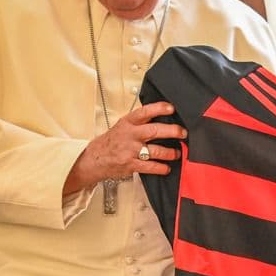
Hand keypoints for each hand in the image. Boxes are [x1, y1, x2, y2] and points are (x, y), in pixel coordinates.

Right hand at [63, 102, 185, 194]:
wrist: (93, 159)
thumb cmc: (110, 142)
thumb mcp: (122, 126)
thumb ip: (139, 122)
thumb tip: (162, 117)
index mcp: (128, 123)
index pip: (144, 112)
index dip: (159, 109)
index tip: (171, 108)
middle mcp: (130, 135)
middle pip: (154, 131)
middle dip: (172, 131)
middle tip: (182, 133)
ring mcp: (130, 150)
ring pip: (155, 150)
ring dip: (170, 153)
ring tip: (176, 153)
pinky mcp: (130, 165)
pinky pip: (150, 167)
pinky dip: (161, 168)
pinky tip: (166, 167)